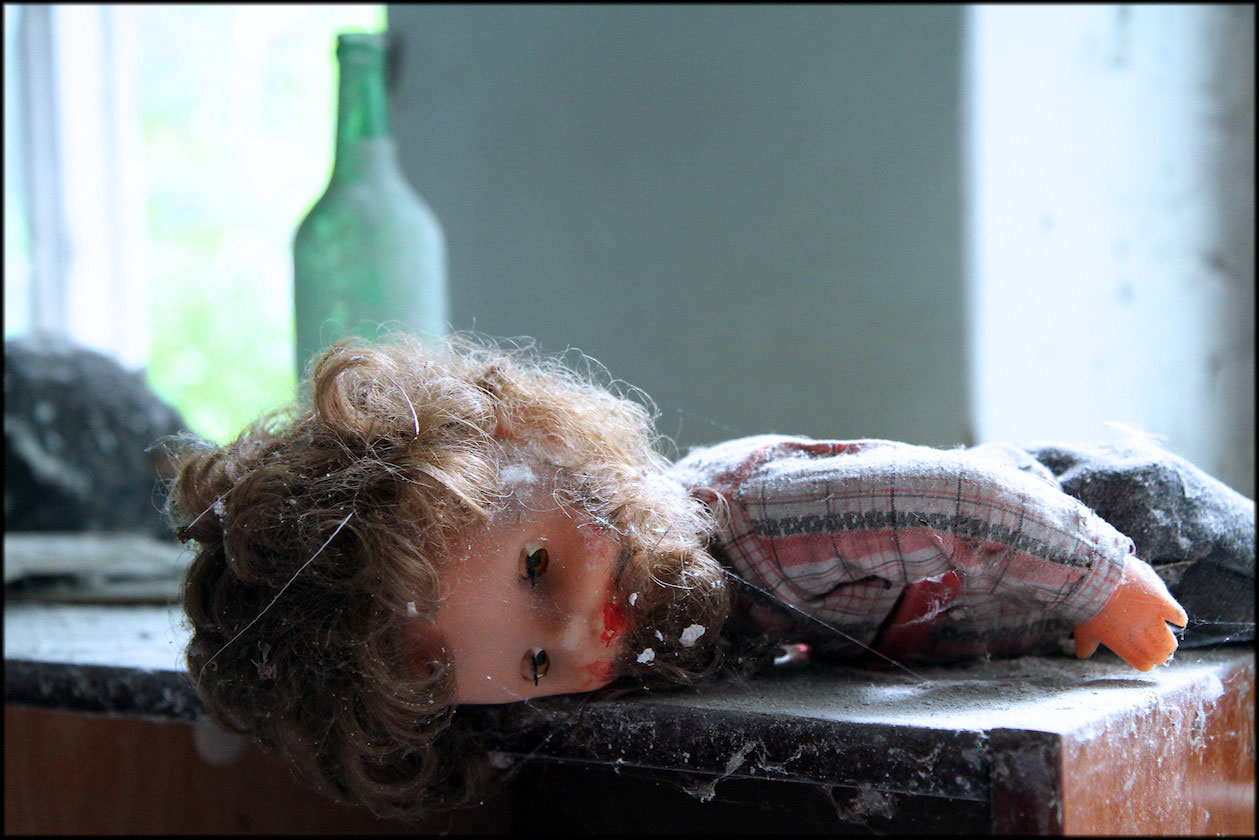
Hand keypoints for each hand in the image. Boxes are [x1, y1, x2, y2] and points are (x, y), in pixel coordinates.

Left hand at [1073, 555, 1188, 670]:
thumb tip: (1082, 655)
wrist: (1097, 577)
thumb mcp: (1083, 628)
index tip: (1145, 659)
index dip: (1145, 663)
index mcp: (1124, 644)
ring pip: (1171, 642)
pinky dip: (1179, 619)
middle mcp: (1141, 635)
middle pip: (1161, 655)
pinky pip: (1179, 617)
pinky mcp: (1162, 602)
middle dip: (1159, 654)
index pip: (1144, 664)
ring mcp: (1153, 619)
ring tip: (1165, 637)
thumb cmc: (1087, 604)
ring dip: (1169, 642)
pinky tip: (1174, 618)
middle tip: (1157, 648)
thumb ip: (1086, 644)